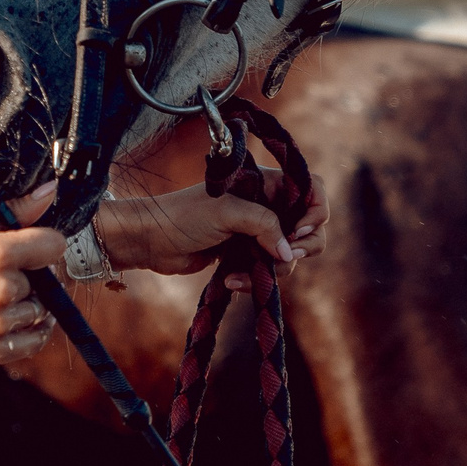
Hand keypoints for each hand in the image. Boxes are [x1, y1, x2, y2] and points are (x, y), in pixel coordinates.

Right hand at [0, 210, 65, 364]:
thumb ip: (14, 209)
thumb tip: (48, 192)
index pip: (54, 246)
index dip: (44, 245)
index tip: (30, 251)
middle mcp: (2, 289)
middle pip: (47, 281)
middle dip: (30, 277)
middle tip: (0, 276)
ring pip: (40, 312)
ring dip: (27, 306)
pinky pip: (34, 342)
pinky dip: (30, 333)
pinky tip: (11, 320)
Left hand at [96, 175, 327, 291]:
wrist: (151, 241)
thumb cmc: (184, 216)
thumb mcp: (227, 212)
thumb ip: (264, 225)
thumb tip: (289, 251)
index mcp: (265, 183)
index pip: (310, 187)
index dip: (315, 209)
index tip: (299, 230)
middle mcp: (266, 205)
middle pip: (309, 226)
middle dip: (302, 246)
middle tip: (287, 257)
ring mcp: (257, 232)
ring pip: (289, 254)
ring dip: (273, 269)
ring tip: (242, 275)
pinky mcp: (246, 254)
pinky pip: (267, 271)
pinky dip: (255, 279)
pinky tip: (232, 282)